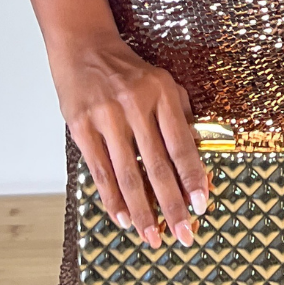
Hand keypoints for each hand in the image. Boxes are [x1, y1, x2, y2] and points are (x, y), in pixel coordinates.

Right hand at [50, 33, 209, 248]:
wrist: (84, 48)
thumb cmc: (129, 71)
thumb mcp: (163, 82)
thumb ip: (181, 116)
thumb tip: (197, 160)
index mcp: (161, 93)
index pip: (181, 144)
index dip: (192, 177)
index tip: (202, 205)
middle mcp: (135, 105)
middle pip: (157, 166)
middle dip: (172, 205)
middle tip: (184, 235)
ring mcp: (106, 117)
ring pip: (128, 175)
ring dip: (142, 211)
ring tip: (153, 236)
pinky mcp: (81, 127)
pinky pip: (100, 171)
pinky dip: (112, 199)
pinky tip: (123, 218)